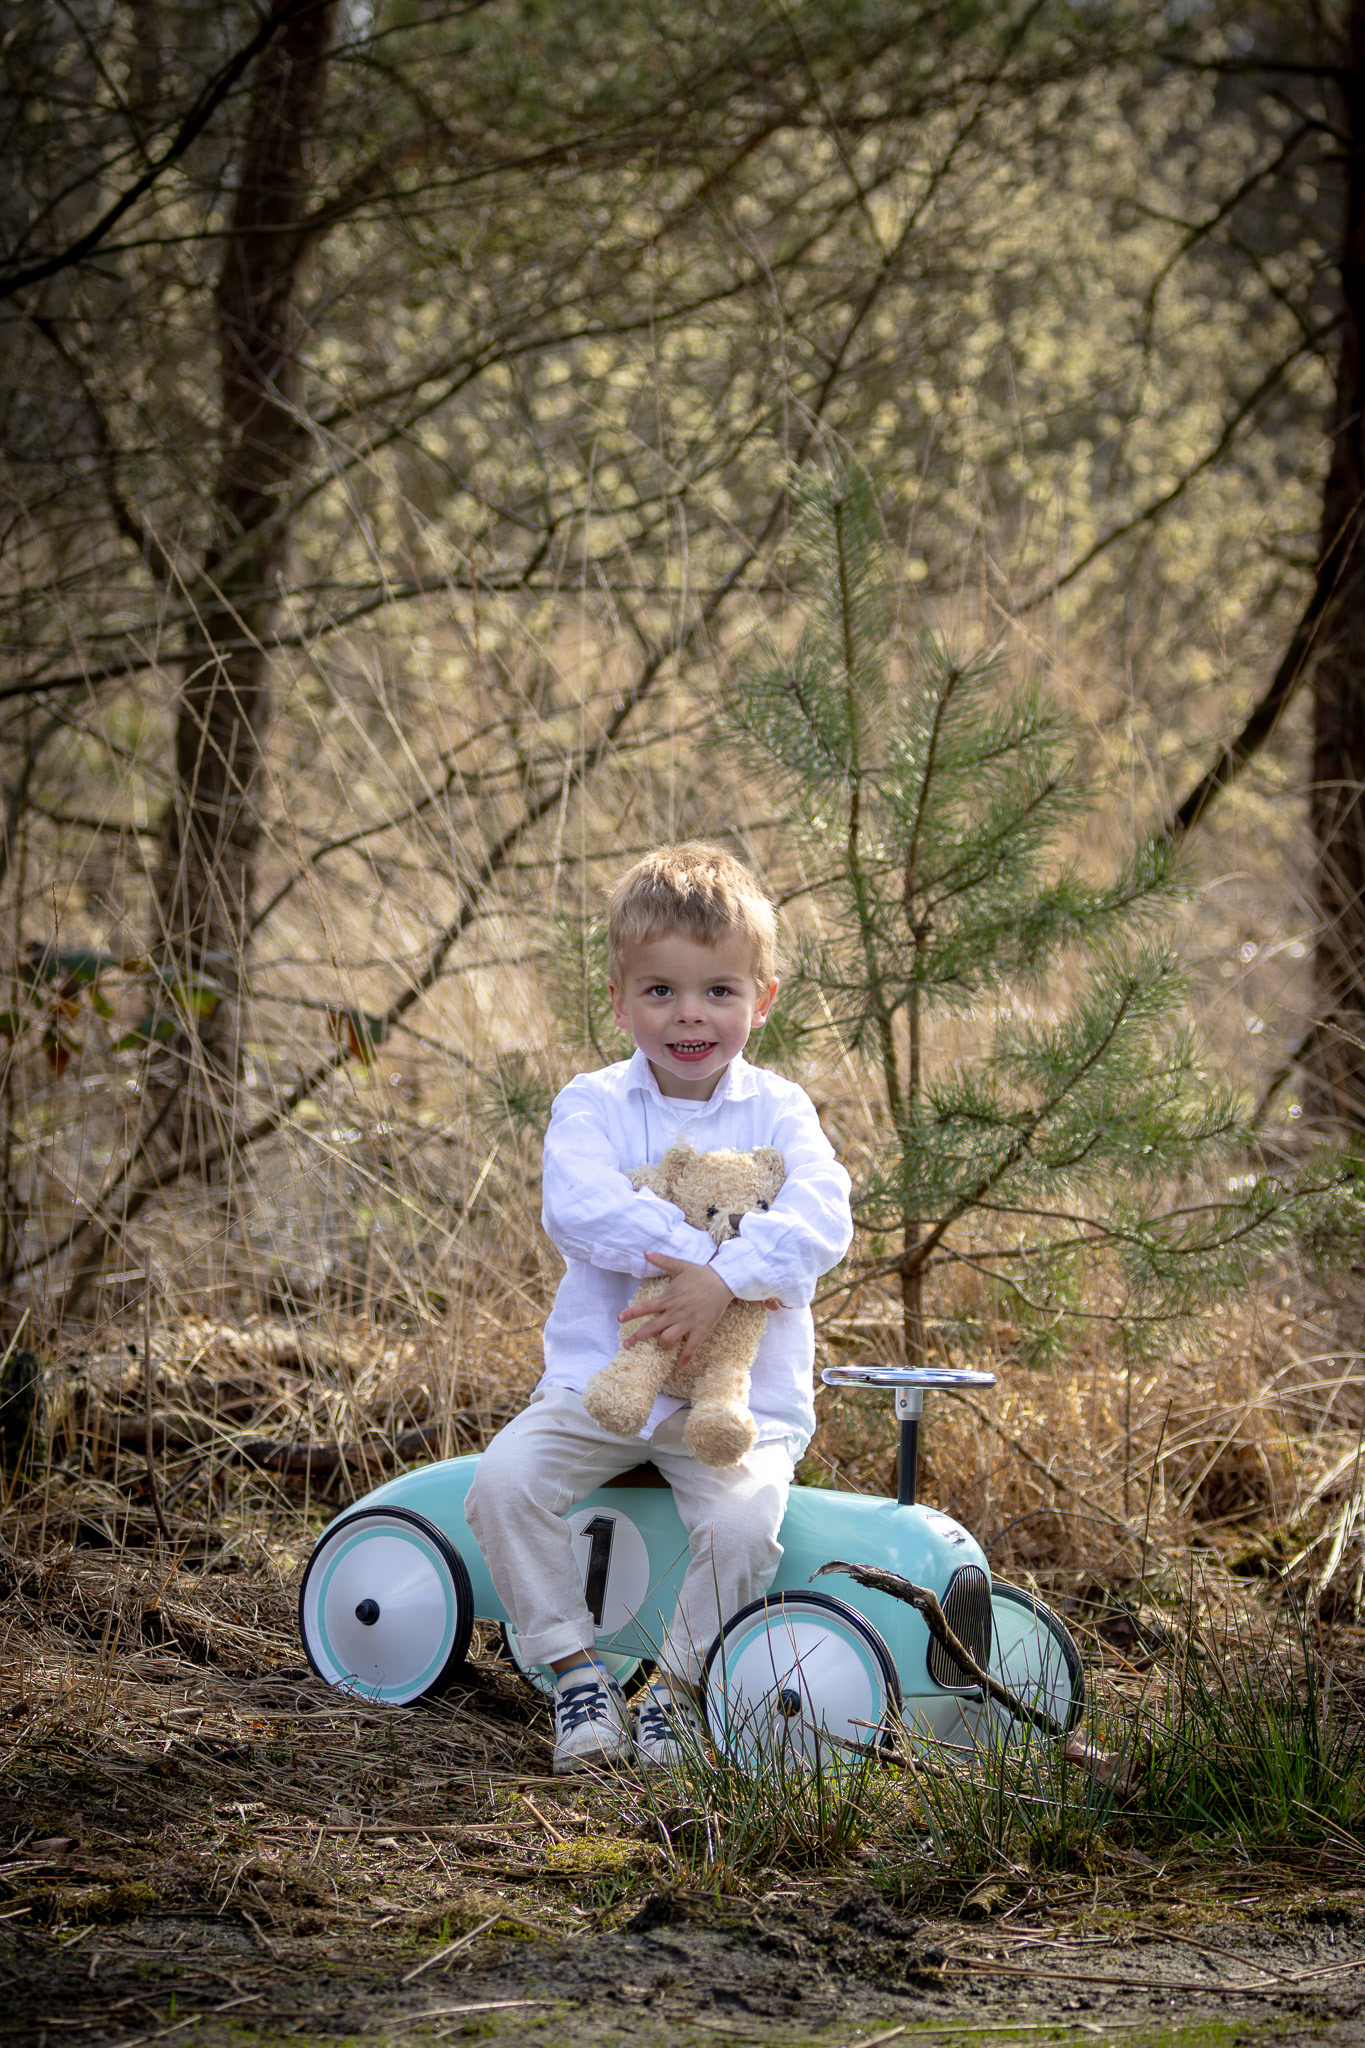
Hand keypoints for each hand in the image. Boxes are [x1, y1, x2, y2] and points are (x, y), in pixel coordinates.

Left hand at [619, 1255, 733, 1365]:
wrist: (723, 1281)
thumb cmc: (700, 1273)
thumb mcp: (679, 1265)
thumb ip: (662, 1260)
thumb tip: (646, 1252)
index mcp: (668, 1299)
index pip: (645, 1307)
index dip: (631, 1313)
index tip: (619, 1319)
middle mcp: (674, 1312)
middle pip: (651, 1328)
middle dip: (637, 1337)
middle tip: (626, 1345)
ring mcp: (687, 1322)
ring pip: (668, 1339)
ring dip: (661, 1346)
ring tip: (659, 1348)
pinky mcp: (700, 1329)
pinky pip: (691, 1347)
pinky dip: (685, 1357)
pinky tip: (681, 1364)